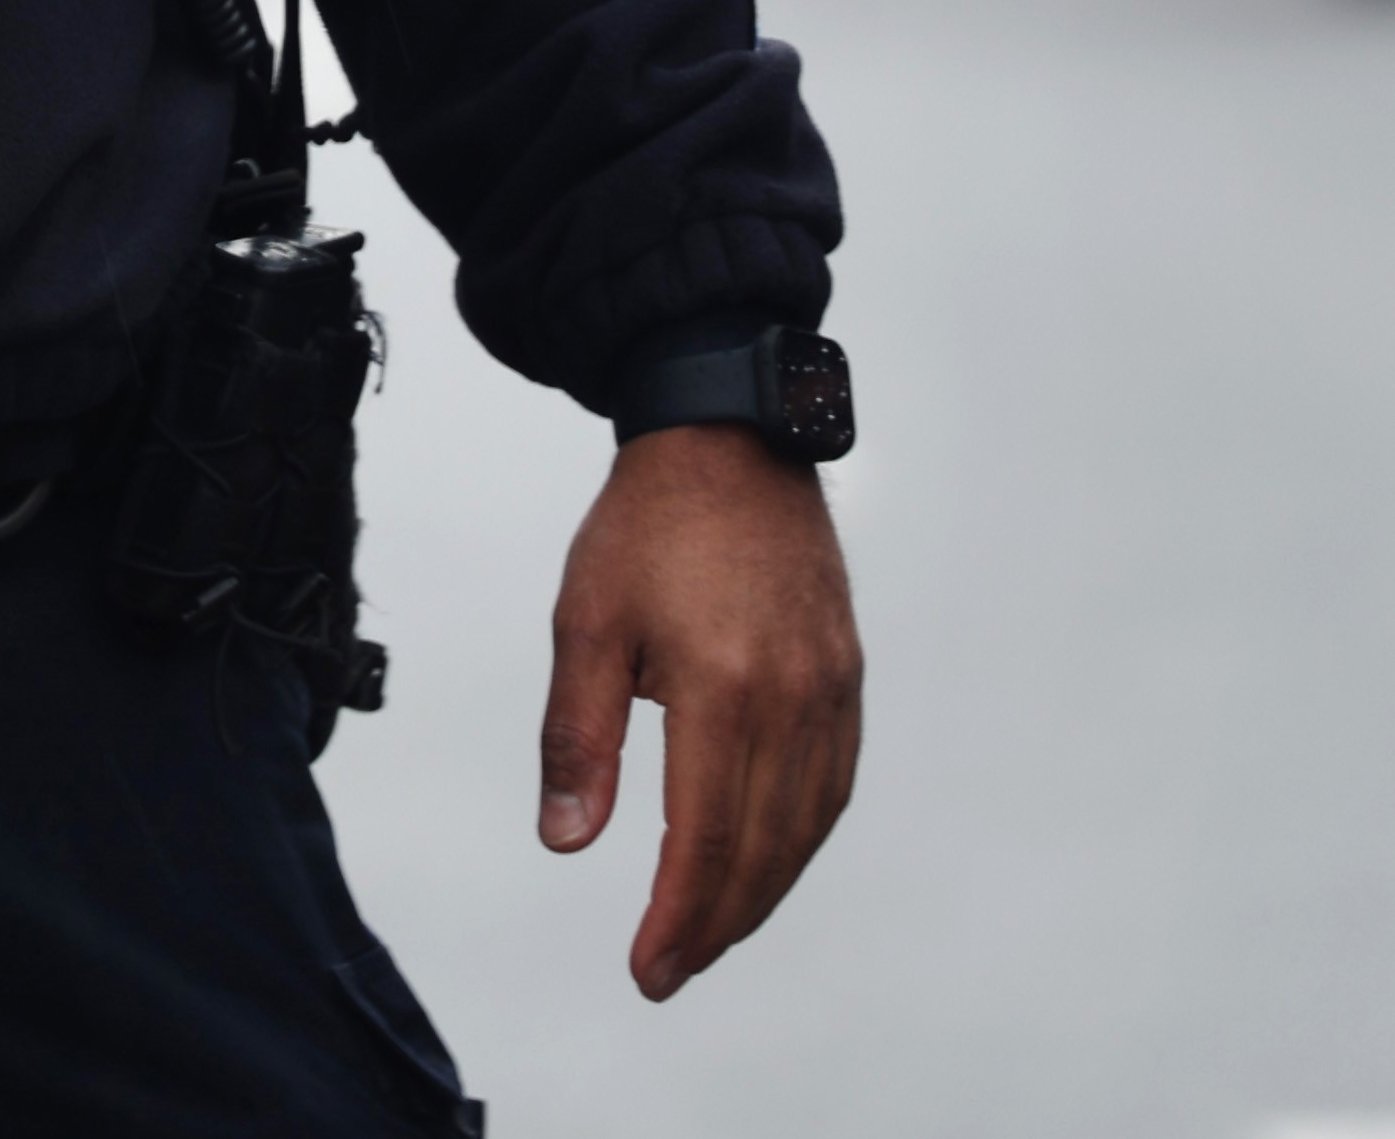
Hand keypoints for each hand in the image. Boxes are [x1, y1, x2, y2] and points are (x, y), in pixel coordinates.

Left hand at [539, 424, 863, 1000]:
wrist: (729, 443)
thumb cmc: (647, 526)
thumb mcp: (585, 622)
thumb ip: (578, 736)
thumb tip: (568, 841)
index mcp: (724, 689)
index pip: (707, 838)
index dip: (680, 916)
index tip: (649, 968)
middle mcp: (793, 701)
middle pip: (765, 850)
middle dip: (716, 924)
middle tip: (671, 971)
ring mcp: (832, 692)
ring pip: (807, 829)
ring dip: (762, 895)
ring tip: (709, 934)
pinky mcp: (847, 679)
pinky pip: (832, 786)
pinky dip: (799, 841)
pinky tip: (767, 863)